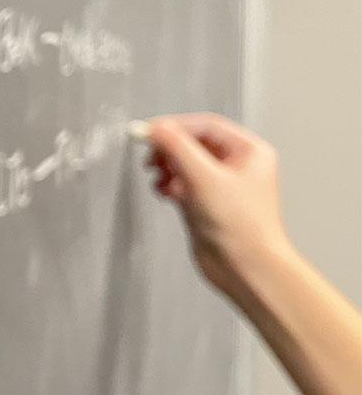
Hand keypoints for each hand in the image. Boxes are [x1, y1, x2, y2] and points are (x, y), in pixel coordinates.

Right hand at [145, 113, 289, 298]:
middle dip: (169, 150)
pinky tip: (166, 194)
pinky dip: (170, 186)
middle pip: (193, 143)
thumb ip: (177, 148)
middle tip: (151, 158)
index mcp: (248, 151)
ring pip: (186, 164)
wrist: (246, 268)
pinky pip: (183, 185)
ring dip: (168, 168)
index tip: (146, 132)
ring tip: (159, 179)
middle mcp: (237, 166)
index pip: (205, 126)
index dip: (173, 127)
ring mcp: (222, 186)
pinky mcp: (208, 205)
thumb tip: (155, 128)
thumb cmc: (240, 227)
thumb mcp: (203, 178)